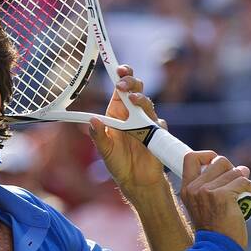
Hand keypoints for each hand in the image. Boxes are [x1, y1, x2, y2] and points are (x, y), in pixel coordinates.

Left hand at [87, 65, 165, 194]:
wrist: (136, 181)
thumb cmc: (118, 164)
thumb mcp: (105, 151)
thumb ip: (98, 136)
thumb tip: (92, 120)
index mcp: (117, 113)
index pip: (119, 89)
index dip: (121, 77)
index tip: (119, 69)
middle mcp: (132, 114)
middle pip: (135, 89)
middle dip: (131, 82)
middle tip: (122, 85)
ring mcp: (146, 122)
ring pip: (147, 103)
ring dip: (140, 99)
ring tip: (131, 100)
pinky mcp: (157, 133)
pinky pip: (158, 123)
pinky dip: (153, 123)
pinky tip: (149, 128)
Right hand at [180, 152, 250, 249]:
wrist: (217, 249)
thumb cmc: (215, 230)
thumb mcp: (204, 206)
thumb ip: (212, 186)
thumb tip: (240, 168)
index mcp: (187, 189)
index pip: (191, 158)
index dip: (208, 156)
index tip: (219, 166)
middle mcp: (195, 188)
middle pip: (219, 160)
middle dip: (233, 170)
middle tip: (237, 185)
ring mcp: (207, 191)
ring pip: (235, 171)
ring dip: (245, 181)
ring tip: (246, 195)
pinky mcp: (223, 195)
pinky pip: (245, 182)